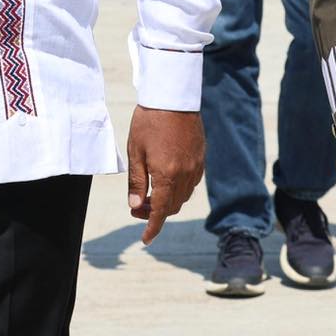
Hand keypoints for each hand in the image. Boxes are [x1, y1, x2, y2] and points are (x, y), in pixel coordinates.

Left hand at [125, 106, 202, 243]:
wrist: (173, 96)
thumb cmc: (149, 121)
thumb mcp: (135, 151)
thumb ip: (136, 181)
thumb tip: (135, 205)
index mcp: (166, 175)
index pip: (160, 211)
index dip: (152, 228)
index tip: (146, 239)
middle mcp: (185, 175)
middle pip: (172, 207)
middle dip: (155, 213)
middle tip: (137, 207)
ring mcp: (195, 166)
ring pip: (183, 197)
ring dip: (167, 202)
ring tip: (149, 194)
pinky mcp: (201, 158)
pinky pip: (191, 183)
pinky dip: (179, 190)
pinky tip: (166, 181)